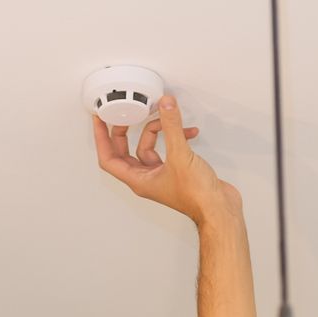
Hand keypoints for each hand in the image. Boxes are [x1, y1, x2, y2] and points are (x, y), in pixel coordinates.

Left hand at [92, 94, 241, 224]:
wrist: (218, 209)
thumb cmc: (197, 197)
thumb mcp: (180, 155)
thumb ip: (171, 127)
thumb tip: (165, 106)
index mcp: (138, 180)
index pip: (109, 158)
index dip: (101, 138)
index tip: (98, 120)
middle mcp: (146, 179)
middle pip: (125, 151)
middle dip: (126, 130)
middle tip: (126, 113)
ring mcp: (161, 175)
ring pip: (149, 147)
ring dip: (158, 131)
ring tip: (169, 120)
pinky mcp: (176, 171)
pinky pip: (168, 149)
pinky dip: (176, 137)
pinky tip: (188, 132)